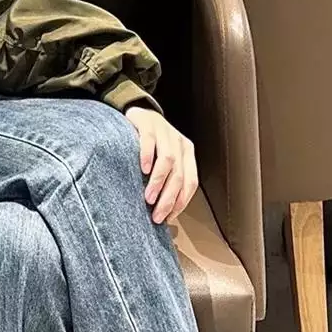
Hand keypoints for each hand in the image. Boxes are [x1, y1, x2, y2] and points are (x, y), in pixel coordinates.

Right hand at [125, 106, 197, 223]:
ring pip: (168, 161)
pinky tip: (142, 170)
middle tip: (156, 215)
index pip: (191, 182)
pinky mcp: (148, 124)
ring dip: (158, 182)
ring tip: (148, 198)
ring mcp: (164, 132)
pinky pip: (150, 142)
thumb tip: (165, 213)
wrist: (140, 114)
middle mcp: (179, 142)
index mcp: (187, 153)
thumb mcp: (165, 158)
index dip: (181, 202)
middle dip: (168, 199)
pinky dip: (148, 157)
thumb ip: (169, 178)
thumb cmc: (153, 143)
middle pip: (179, 175)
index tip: (168, 218)